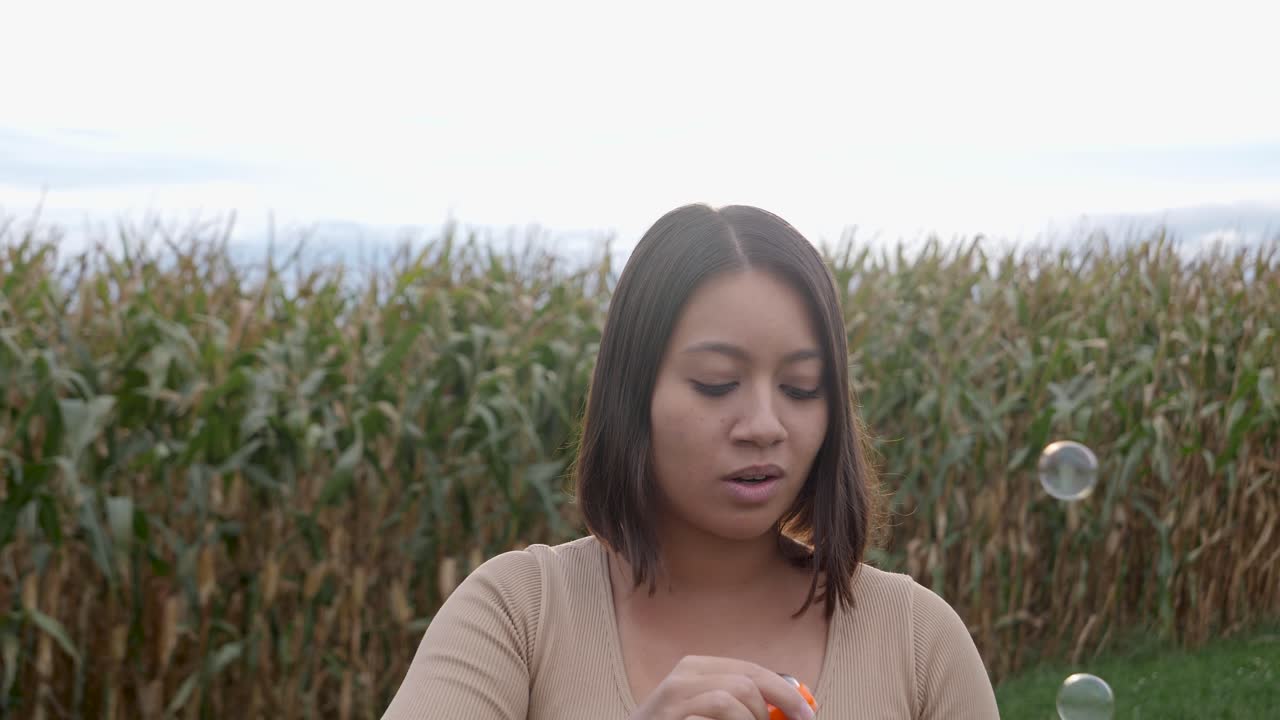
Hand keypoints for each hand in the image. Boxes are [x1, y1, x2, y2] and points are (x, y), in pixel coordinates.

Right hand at [628, 655, 816, 719]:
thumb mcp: (708, 711)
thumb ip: (742, 705)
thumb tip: (793, 707)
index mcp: (696, 668)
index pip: (752, 670)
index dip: (785, 690)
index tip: (808, 713)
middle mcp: (683, 676)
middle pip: (747, 680)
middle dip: (779, 704)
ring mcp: (672, 699)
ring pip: (732, 698)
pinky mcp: (668, 718)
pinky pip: (713, 716)